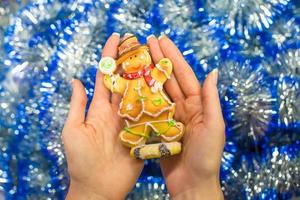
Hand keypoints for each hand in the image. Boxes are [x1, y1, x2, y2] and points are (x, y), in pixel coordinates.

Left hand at [62, 33, 143, 199]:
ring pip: (142, 95)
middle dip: (134, 62)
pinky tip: (167, 88)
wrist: (98, 187)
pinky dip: (159, 102)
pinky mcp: (143, 133)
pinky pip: (152, 115)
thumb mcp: (73, 131)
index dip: (110, 56)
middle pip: (127, 81)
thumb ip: (77, 106)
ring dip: (148, 78)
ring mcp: (132, 122)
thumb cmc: (81, 161)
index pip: (106, 76)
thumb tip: (77, 80)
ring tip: (158, 60)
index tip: (117, 38)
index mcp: (100, 108)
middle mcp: (117, 111)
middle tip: (143, 44)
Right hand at [147, 35, 224, 198]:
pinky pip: (150, 109)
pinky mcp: (160, 128)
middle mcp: (184, 107)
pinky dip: (142, 96)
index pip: (183, 75)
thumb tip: (212, 71)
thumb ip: (210, 100)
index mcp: (198, 104)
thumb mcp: (213, 126)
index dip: (172, 57)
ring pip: (158, 91)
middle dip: (158, 60)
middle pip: (169, 79)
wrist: (192, 184)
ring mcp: (170, 117)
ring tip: (137, 59)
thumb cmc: (206, 158)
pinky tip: (132, 86)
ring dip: (148, 74)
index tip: (161, 40)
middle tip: (146, 42)